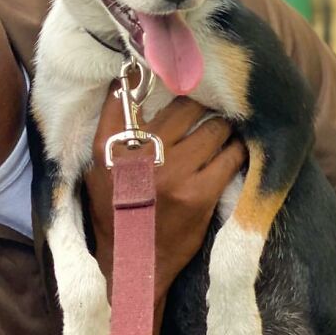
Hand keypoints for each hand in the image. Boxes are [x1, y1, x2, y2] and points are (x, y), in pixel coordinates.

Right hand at [84, 94, 244, 303]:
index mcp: (109, 148)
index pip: (124, 97)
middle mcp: (139, 156)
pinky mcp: (200, 194)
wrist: (134, 262)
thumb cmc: (116, 212)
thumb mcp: (98, 171)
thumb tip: (127, 86)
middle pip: (184, 107)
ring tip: (223, 132)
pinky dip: (237, 151)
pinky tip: (234, 152)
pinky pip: (231, 157)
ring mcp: (173, 174)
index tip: (164, 72)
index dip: (146, 79)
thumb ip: (109, 132)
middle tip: (208, 108)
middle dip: (201, 105)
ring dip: (223, 128)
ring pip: (214, 129)